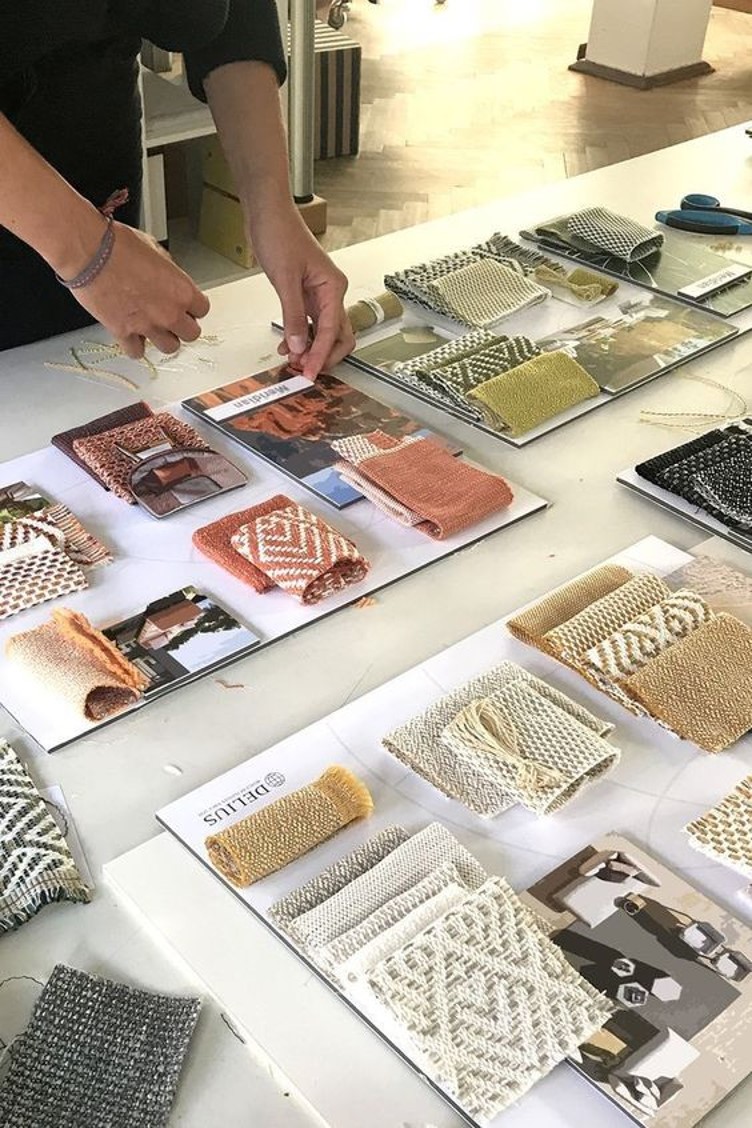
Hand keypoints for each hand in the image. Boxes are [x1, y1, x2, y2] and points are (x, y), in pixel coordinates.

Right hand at [68, 220, 209, 357]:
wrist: (88, 251)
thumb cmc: (118, 244)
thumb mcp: (155, 249)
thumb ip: (169, 272)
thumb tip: (170, 279)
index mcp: (182, 290)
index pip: (202, 310)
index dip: (192, 307)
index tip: (185, 305)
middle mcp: (169, 312)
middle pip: (191, 334)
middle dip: (182, 326)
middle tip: (171, 318)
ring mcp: (147, 325)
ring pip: (170, 348)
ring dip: (163, 339)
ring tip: (153, 328)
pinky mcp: (123, 333)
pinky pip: (137, 352)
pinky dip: (134, 346)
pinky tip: (131, 336)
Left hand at [251, 206, 353, 378]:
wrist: (267, 213)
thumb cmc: (280, 234)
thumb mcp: (285, 278)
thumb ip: (294, 316)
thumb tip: (299, 346)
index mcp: (333, 287)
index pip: (331, 332)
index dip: (320, 356)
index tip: (309, 373)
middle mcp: (331, 292)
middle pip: (339, 337)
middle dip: (323, 356)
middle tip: (304, 370)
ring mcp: (320, 294)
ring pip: (325, 333)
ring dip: (312, 350)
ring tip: (293, 360)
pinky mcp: (306, 294)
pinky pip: (310, 323)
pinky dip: (302, 338)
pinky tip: (288, 345)